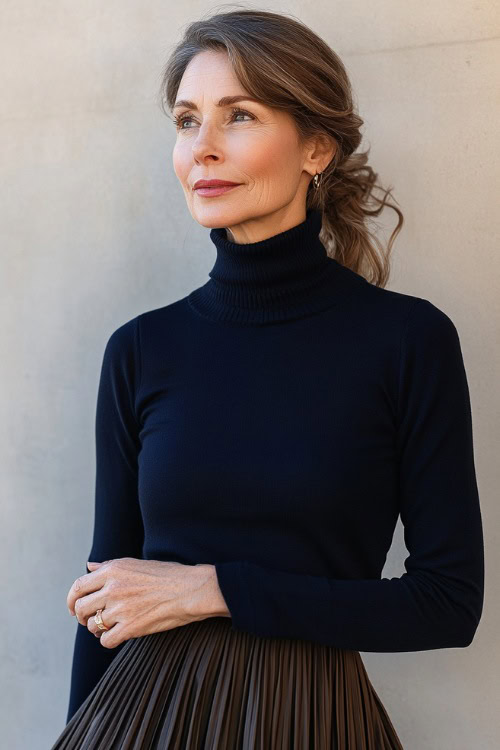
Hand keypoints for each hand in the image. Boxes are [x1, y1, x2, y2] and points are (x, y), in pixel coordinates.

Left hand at [66, 558, 227, 648]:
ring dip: (97, 629)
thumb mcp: (136, 563)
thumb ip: (109, 566)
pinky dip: (109, 639)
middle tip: (88, 620)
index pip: (78, 586)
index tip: (74, 607)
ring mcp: (121, 608)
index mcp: (113, 570)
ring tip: (109, 626)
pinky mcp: (130, 627)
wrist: (191, 589)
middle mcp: (113, 588)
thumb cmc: (167, 575)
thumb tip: (89, 566)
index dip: (72, 599)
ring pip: (92, 626)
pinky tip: (118, 634)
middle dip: (81, 617)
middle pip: (81, 608)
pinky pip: (106, 640)